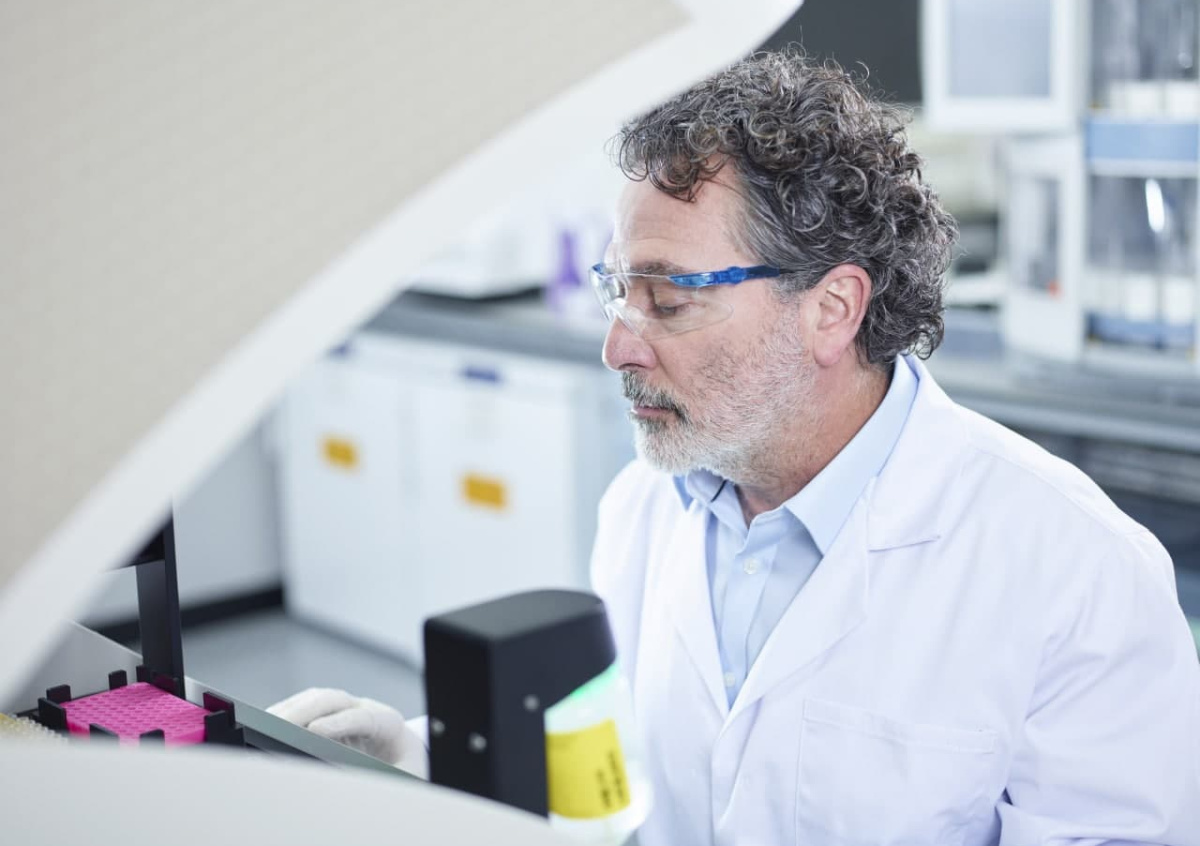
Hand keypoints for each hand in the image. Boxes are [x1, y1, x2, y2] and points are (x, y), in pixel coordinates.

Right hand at [267, 687, 427, 777]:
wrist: (403, 758)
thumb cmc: (403, 769)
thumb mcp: (404, 778)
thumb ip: (386, 780)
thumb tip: (356, 784)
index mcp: (388, 723)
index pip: (363, 717)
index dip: (339, 722)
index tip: (316, 731)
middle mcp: (364, 710)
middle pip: (333, 700)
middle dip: (306, 711)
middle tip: (279, 726)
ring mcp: (343, 711)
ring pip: (314, 701)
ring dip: (290, 710)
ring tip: (267, 724)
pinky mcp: (326, 718)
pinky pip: (304, 710)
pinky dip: (285, 715)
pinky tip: (268, 725)